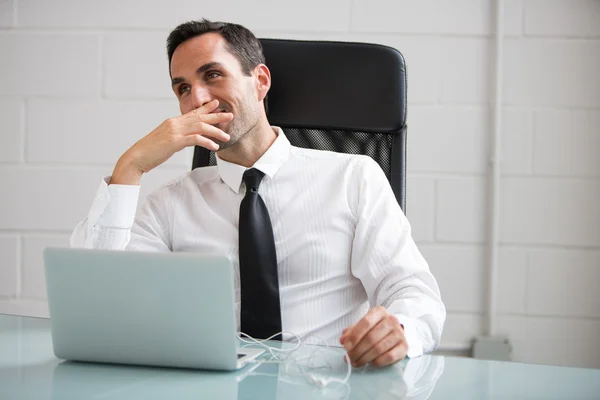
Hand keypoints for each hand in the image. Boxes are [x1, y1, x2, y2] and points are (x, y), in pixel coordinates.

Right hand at [110, 100, 232, 184]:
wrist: (137, 157)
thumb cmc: (150, 151)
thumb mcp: (166, 140)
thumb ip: (178, 136)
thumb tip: (188, 138)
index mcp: (173, 122)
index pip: (192, 112)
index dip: (206, 108)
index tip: (216, 104)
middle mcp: (175, 123)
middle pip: (200, 117)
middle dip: (216, 116)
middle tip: (229, 115)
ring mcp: (174, 131)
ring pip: (200, 127)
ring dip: (215, 131)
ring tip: (226, 136)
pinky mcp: (175, 141)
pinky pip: (195, 139)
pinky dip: (206, 142)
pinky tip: (214, 147)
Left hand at [340, 306, 407, 367]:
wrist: (394, 332)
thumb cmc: (375, 329)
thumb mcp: (362, 326)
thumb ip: (351, 332)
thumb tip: (343, 340)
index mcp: (379, 312)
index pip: (366, 322)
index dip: (354, 336)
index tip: (346, 346)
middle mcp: (391, 320)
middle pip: (371, 337)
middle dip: (358, 350)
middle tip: (349, 358)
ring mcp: (399, 333)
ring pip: (379, 348)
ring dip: (365, 358)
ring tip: (357, 362)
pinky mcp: (404, 346)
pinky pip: (389, 356)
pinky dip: (378, 362)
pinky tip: (371, 363)